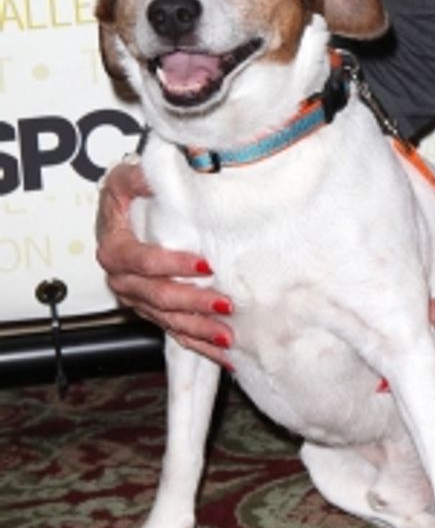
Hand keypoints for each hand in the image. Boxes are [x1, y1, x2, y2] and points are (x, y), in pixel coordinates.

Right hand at [95, 158, 233, 365]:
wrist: (119, 214)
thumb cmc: (125, 197)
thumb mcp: (126, 178)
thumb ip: (139, 177)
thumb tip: (153, 175)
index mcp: (115, 249)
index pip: (142, 262)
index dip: (172, 265)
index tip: (204, 266)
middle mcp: (123, 279)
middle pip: (158, 296)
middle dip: (193, 303)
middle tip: (224, 304)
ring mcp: (138, 298)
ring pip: (167, 320)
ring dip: (198, 329)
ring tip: (227, 335)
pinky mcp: (152, 310)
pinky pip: (174, 331)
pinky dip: (198, 343)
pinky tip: (222, 351)